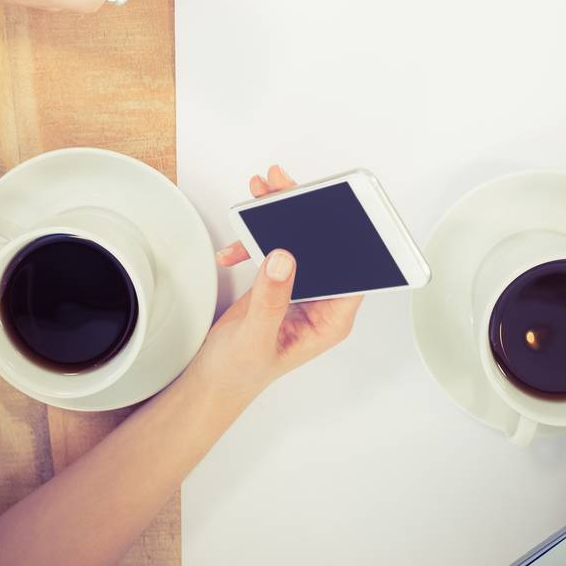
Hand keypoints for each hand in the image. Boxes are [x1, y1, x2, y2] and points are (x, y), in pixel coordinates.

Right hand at [190, 166, 362, 405]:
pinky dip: (252, 238)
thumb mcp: (256, 339)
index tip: (334, 208)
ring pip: (299, 239)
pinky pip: (274, 244)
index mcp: (331, 318)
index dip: (348, 236)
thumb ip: (270, 301)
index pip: (353, 269)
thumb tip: (284, 260)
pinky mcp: (278, 279)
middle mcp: (321, 299)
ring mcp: (299, 286)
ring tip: (261, 192)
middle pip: (325, 245)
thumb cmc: (240, 373)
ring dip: (277, 215)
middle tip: (283, 187)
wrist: (212, 378)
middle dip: (304, 213)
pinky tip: (234, 245)